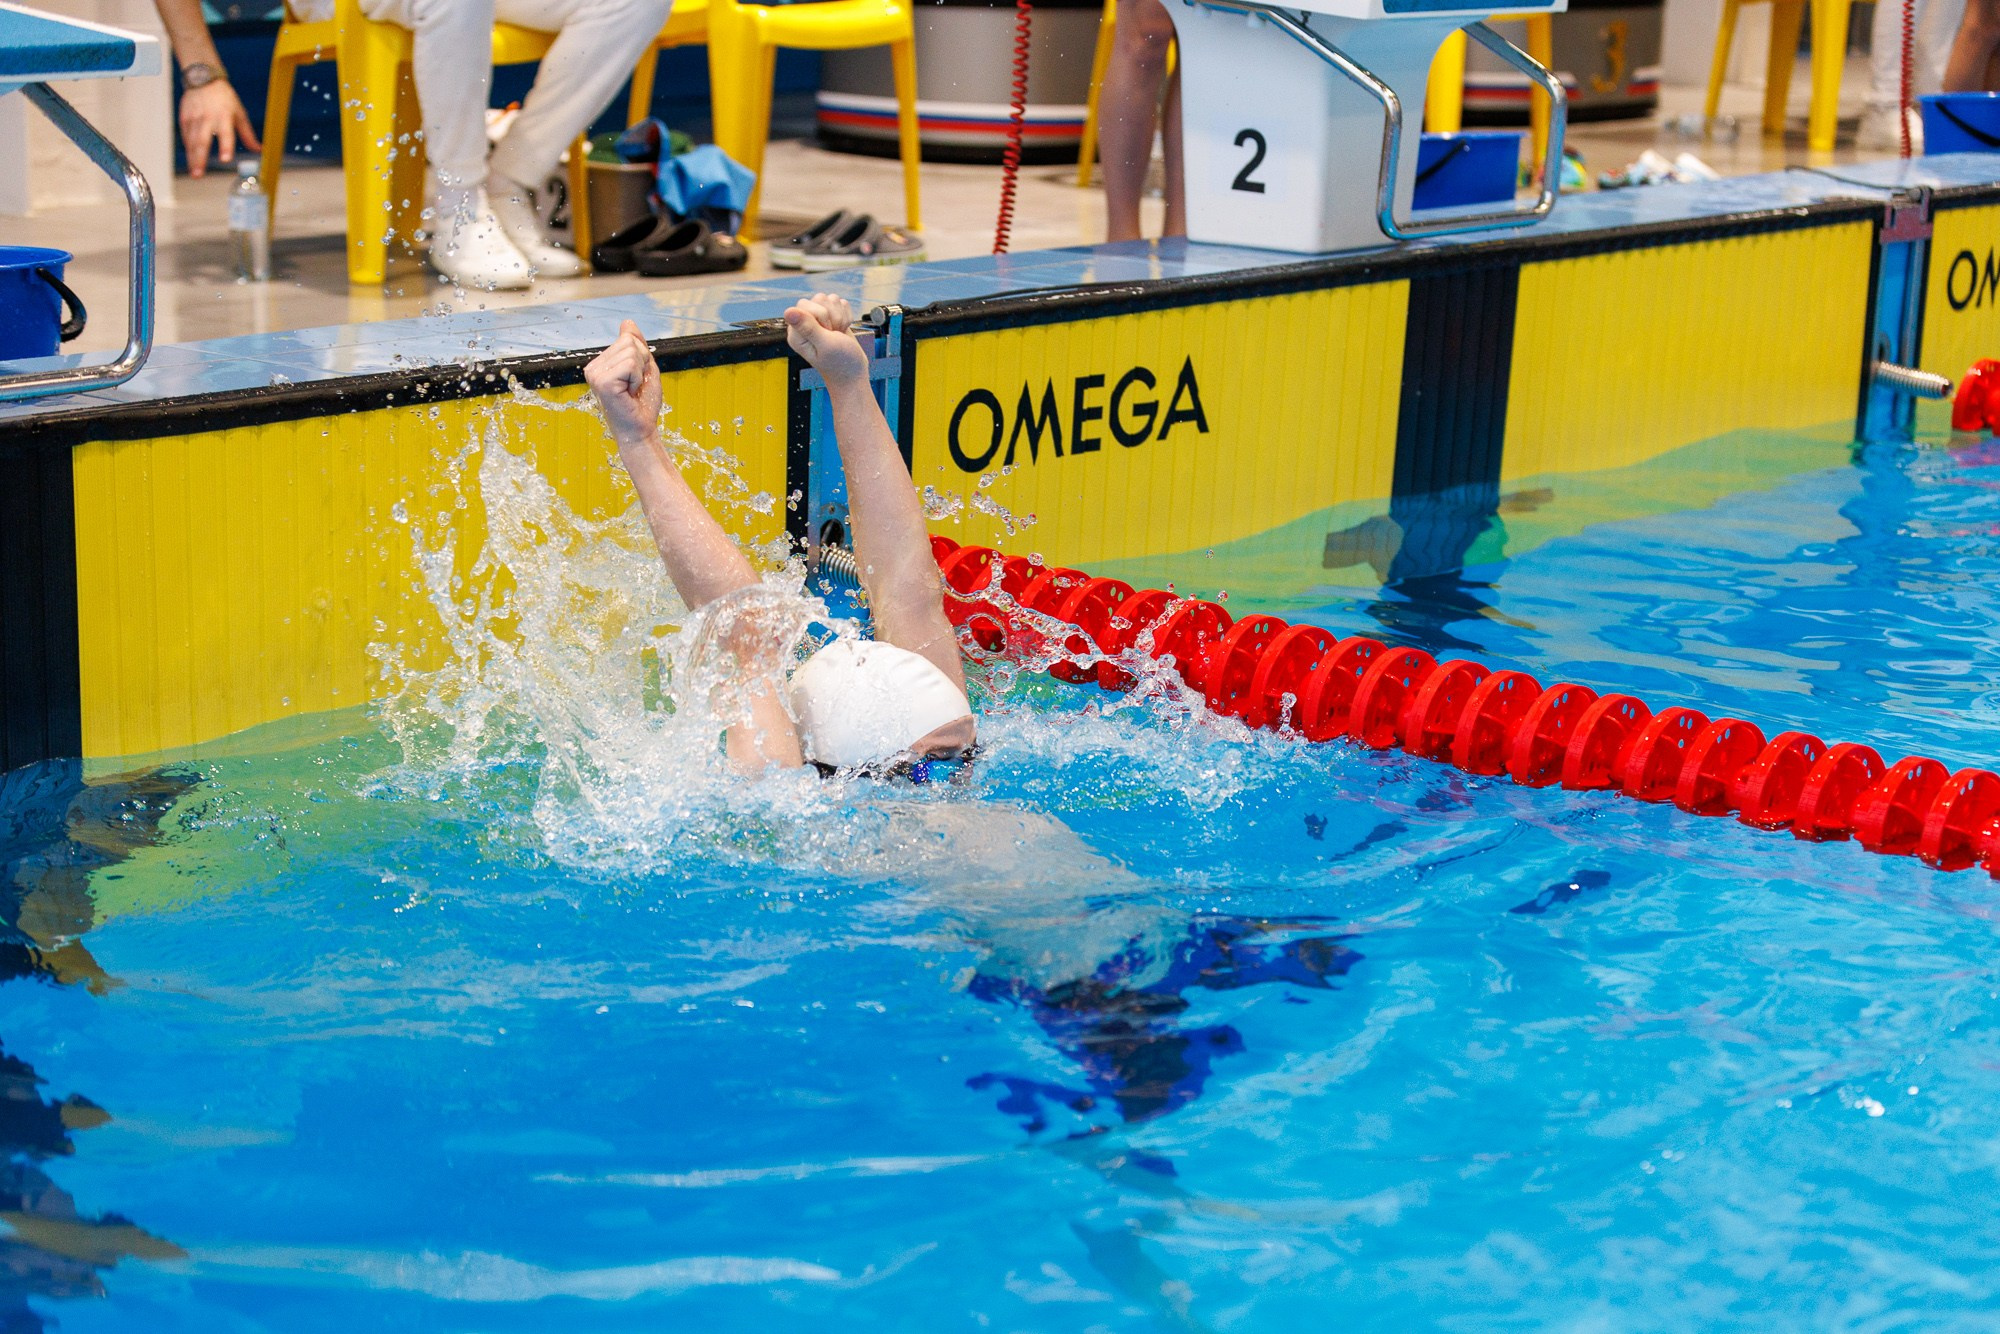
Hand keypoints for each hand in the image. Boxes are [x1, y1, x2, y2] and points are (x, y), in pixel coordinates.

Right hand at [179, 79, 258, 177]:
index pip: (226, 134)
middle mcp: (207, 118)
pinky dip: (189, 148)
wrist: (203, 79)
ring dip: (192, 158)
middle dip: (200, 159)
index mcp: (224, 116)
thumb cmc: (225, 98)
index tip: (226, 159)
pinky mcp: (184, 118)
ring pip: (191, 141)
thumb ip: (248, 134)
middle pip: (202, 141)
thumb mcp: (240, 113)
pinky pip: (186, 136)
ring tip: (195, 173)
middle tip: (199, 175)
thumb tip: (259, 150)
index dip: (226, 146)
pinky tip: (191, 159)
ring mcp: (194, 118)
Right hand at [585, 320, 663, 450]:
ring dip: (640, 372)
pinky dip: (637, 379)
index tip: (636, 380)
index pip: (628, 338)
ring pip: (631, 351)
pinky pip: (629, 364)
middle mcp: (593, 367)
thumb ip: (636, 345)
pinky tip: (629, 393)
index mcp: (601, 363)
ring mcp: (594, 374)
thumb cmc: (642, 404)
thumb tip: (627, 322)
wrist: (641, 430)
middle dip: (642, 363)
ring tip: (632, 390)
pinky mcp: (601, 381)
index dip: (642, 357)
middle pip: (629, 341)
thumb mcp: (644, 368)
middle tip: (636, 386)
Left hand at [784, 293, 869, 388]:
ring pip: (830, 299)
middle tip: (833, 334)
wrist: (854, 372)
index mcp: (797, 332)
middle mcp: (805, 325)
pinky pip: (839, 304)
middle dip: (832, 315)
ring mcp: (818, 320)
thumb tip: (788, 312)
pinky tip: (843, 330)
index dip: (820, 314)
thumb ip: (808, 327)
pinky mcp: (831, 318)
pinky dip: (846, 316)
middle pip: (818, 299)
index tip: (826, 331)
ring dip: (840, 316)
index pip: (804, 304)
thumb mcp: (824, 345)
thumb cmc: (839, 363)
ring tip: (838, 333)